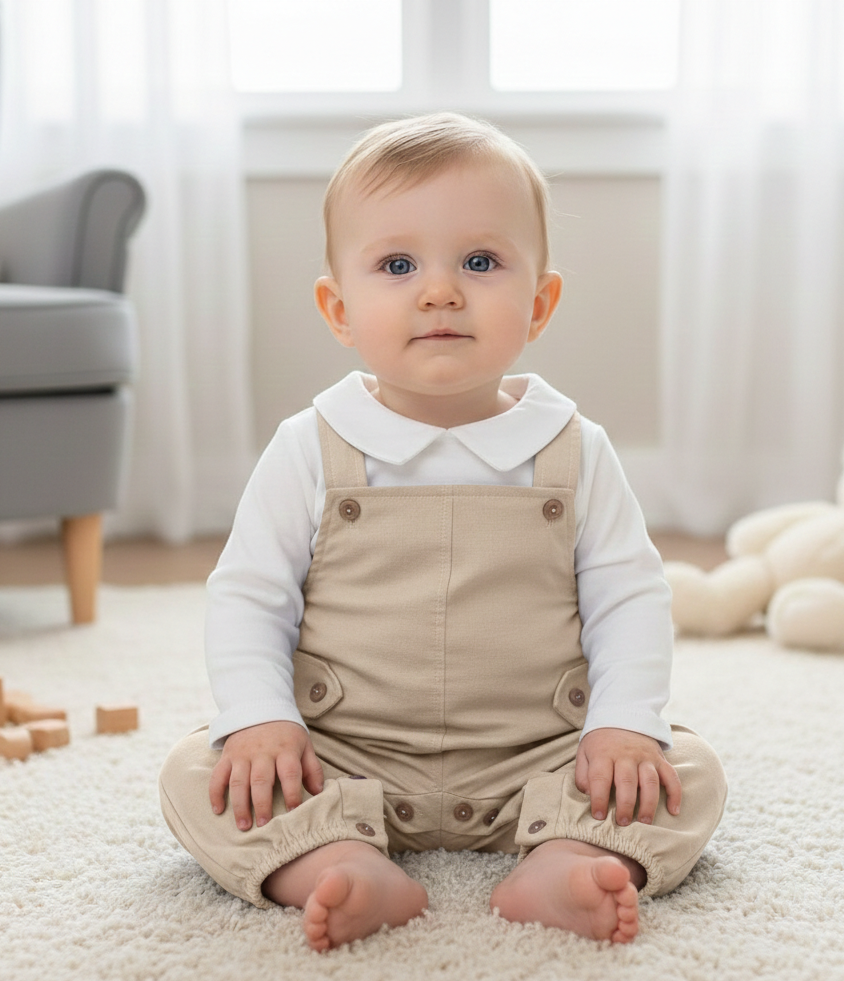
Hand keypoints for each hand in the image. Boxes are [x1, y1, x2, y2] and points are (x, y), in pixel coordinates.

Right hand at [208, 721, 323, 831]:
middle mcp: (262, 752)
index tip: (294, 812)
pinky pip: (218, 775)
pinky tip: (218, 810)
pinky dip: (215, 793)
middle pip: (261, 780)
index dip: (293, 794)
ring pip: (238, 781)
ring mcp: (242, 754)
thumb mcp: (304, 745)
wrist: (260, 707)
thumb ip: (312, 768)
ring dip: (240, 805)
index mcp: (285, 749)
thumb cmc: (286, 734)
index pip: (290, 773)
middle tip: (263, 826)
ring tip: (243, 826)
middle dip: (262, 805)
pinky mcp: (227, 755)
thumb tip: (317, 792)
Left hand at [575, 727, 680, 826]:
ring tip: (644, 822)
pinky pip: (671, 776)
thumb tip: (588, 795)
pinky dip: (675, 794)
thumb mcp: (584, 752)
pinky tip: (674, 811)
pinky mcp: (659, 758)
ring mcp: (645, 757)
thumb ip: (583, 774)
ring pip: (650, 781)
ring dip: (648, 803)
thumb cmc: (601, 742)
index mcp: (604, 754)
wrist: (622, 715)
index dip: (599, 798)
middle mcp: (626, 755)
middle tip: (623, 823)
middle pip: (627, 781)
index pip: (600, 778)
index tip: (598, 816)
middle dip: (625, 805)